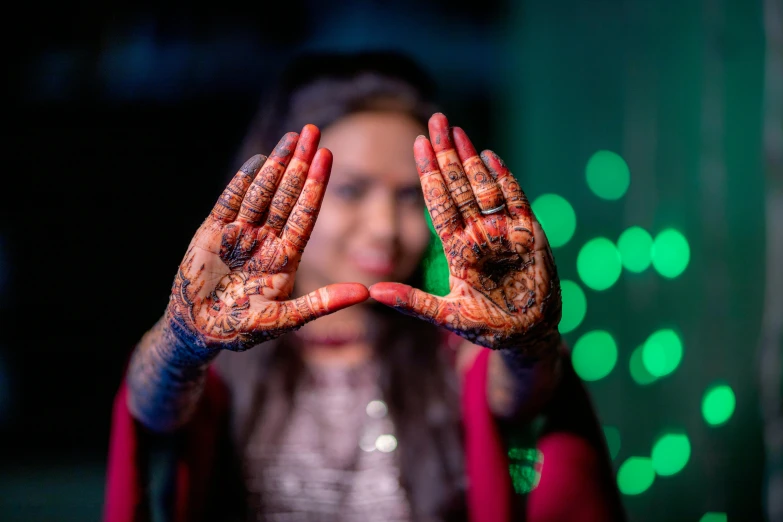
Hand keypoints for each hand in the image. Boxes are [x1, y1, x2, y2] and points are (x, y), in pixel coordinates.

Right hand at [167, 125, 368, 352]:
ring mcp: (240, 233)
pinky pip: (230, 201)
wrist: (198, 331)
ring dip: (276, 164)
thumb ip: (322, 304)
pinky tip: (259, 160)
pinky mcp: (213, 232)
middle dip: (300, 164)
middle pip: (287, 195)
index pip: (305, 213)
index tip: (328, 156)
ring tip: (292, 136)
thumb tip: (365, 293)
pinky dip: (242, 181)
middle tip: (313, 130)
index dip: (316, 185)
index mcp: (285, 257)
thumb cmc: (243, 329)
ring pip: (262, 192)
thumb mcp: (286, 319)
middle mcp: (266, 240)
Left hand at [370, 114, 560, 353]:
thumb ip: (413, 303)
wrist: (528, 335)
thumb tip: (373, 293)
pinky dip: (505, 179)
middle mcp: (477, 234)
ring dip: (472, 160)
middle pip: (459, 186)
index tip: (417, 144)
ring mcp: (504, 231)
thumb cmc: (487, 327)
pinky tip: (491, 156)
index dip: (429, 175)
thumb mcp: (447, 316)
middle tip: (435, 120)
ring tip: (457, 130)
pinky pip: (517, 200)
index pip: (439, 204)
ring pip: (485, 187)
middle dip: (447, 155)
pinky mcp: (530, 234)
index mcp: (456, 248)